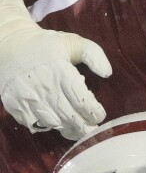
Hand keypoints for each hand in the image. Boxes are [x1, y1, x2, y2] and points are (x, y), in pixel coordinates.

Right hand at [0, 0, 111, 139]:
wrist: (9, 45)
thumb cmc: (46, 45)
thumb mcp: (73, 42)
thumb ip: (94, 55)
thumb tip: (107, 73)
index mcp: (61, 72)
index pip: (82, 102)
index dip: (94, 113)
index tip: (100, 115)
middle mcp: (44, 87)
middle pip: (70, 117)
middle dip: (85, 127)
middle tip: (93, 129)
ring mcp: (27, 97)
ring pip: (54, 124)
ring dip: (68, 130)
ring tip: (78, 129)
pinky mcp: (14, 104)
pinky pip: (35, 124)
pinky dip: (48, 128)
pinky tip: (57, 124)